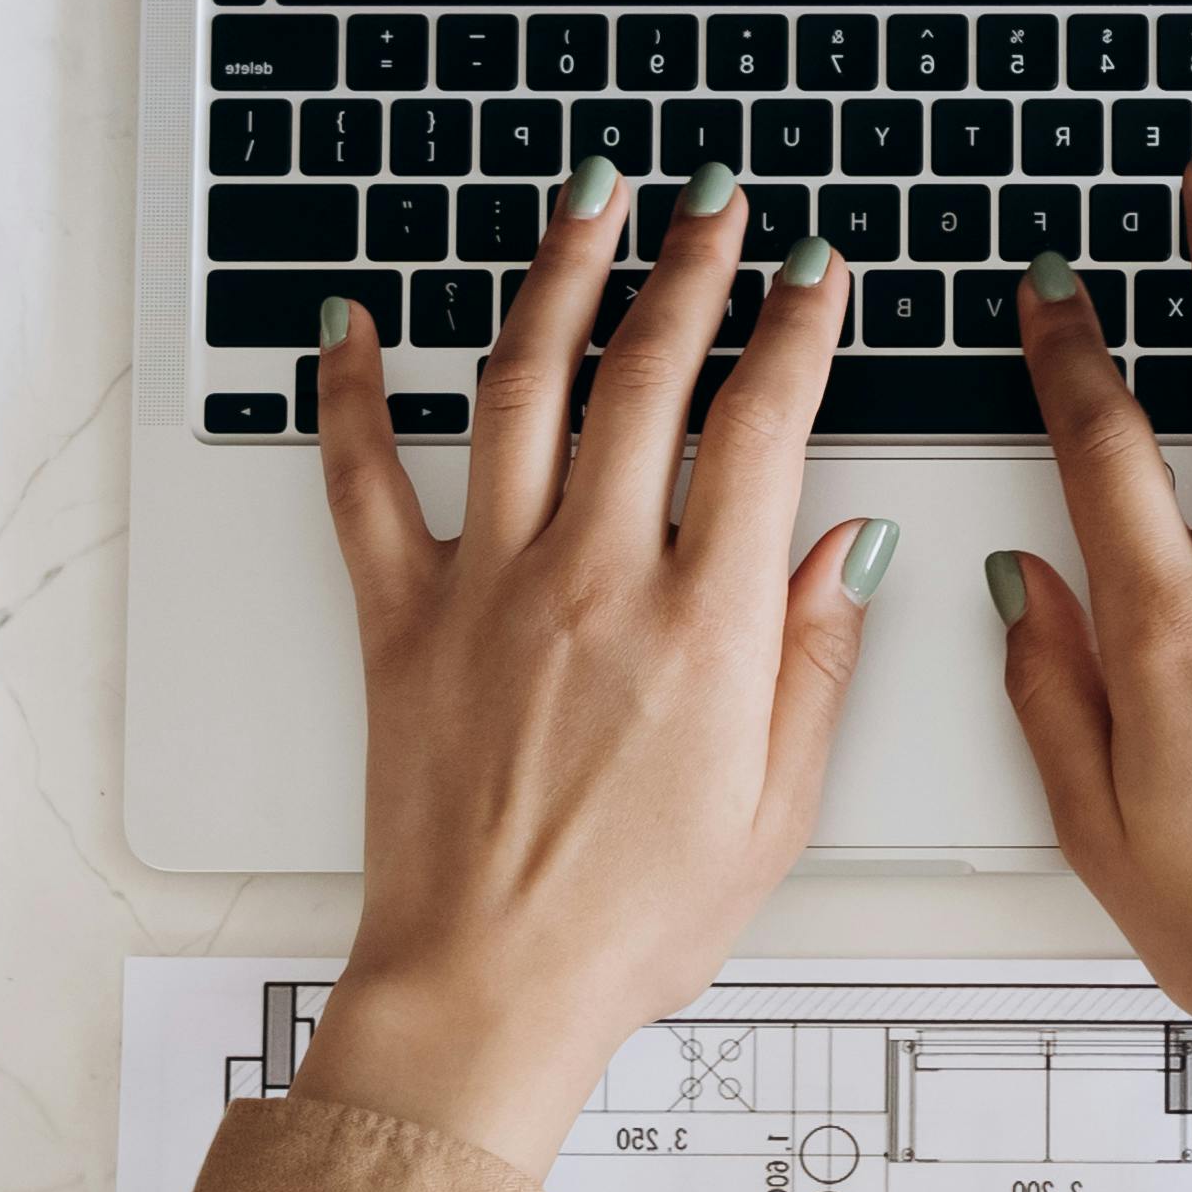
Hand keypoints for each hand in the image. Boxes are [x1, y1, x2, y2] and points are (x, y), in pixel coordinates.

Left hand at [293, 161, 890, 1173]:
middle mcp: (596, 582)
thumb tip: (845, 546)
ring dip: (560, 280)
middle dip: (691, 270)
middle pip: (649, 376)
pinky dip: (349, 395)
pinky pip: (365, 483)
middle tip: (713, 205)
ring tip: (589, 203)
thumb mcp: (776, 808)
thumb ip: (814, 661)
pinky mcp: (401, 621)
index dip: (795, 333)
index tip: (812, 276)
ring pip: (525, 389)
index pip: (764, 430)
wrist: (489, 988)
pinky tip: (347, 326)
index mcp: (704, 628)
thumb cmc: (630, 924)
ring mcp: (490, 589)